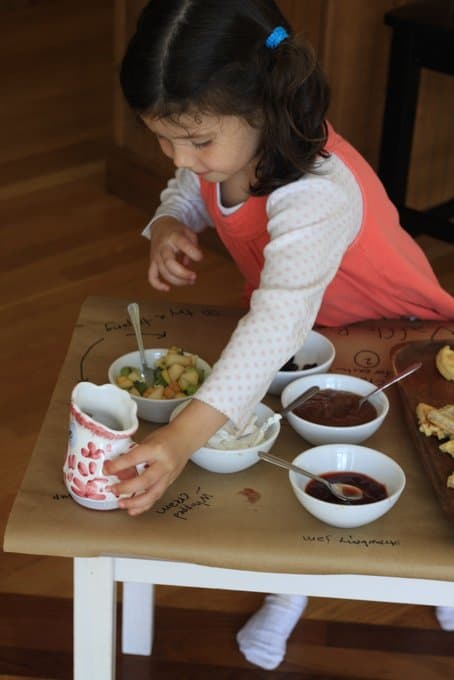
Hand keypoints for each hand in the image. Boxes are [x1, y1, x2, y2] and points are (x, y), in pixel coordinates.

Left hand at [104, 400, 226, 515]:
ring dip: (135, 502)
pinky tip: (133, 510)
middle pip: (145, 481)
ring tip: (121, 504)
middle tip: (112, 489)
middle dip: (126, 488)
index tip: (106, 470)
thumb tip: (115, 469)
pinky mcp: (170, 483)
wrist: (185, 438)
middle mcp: (164, 464)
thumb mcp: (147, 441)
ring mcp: (169, 475)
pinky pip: (156, 496)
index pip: (134, 458)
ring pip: (153, 494)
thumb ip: (133, 455)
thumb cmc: (165, 437)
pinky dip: (144, 505)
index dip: (118, 466)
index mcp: (156, 449)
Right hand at [148, 217, 202, 290]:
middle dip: (183, 273)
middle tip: (194, 277)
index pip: (183, 245)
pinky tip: (168, 289)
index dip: (194, 253)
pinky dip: (157, 285)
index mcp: (174, 236)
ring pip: (163, 272)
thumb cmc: (177, 231)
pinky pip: (151, 276)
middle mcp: (163, 247)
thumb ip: (192, 246)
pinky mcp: (153, 262)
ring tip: (190, 281)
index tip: (200, 257)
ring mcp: (156, 256)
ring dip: (177, 281)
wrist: (160, 226)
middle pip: (169, 263)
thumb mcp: (189, 233)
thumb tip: (187, 263)